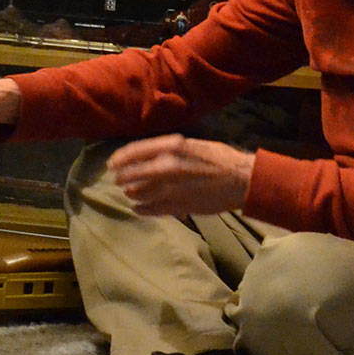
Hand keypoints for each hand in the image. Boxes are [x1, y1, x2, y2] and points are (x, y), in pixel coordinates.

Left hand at [107, 134, 254, 216]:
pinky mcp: (177, 206)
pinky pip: (150, 210)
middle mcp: (167, 166)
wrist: (241, 180)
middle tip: (118, 180)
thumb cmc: (218, 158)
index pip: (133, 152)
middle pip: (130, 174)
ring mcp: (171, 188)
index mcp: (171, 147)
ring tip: (130, 193)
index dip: (119, 159)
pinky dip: (141, 209)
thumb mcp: (191, 144)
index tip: (112, 164)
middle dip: (121, 178)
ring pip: (138, 193)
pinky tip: (138, 208)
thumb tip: (145, 156)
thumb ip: (167, 150)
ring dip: (131, 194)